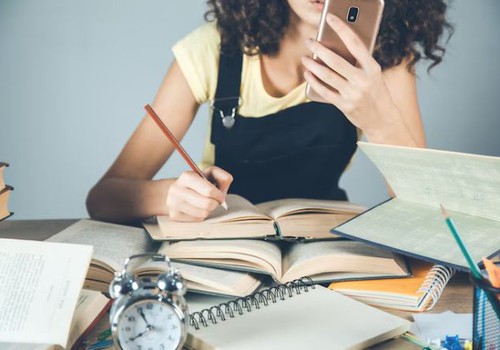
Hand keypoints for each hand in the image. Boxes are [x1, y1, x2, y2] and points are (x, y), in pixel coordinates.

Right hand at [166, 166, 232, 221]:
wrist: (179, 192)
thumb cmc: (199, 183)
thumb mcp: (210, 174)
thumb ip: (223, 177)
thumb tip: (222, 194)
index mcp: (187, 176)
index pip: (209, 191)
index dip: (218, 195)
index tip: (220, 195)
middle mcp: (177, 189)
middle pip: (207, 204)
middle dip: (215, 203)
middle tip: (215, 201)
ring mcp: (173, 203)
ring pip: (203, 213)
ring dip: (209, 210)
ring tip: (205, 204)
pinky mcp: (174, 215)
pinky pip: (197, 219)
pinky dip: (201, 215)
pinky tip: (197, 209)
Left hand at [302, 14, 398, 140]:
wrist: (383, 119)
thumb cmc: (376, 92)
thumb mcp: (374, 74)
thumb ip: (360, 63)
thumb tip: (336, 48)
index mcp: (373, 68)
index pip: (355, 43)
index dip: (342, 28)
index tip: (330, 18)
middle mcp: (363, 81)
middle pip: (336, 61)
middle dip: (319, 49)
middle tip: (309, 41)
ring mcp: (353, 94)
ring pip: (327, 76)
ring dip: (313, 65)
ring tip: (305, 58)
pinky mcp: (344, 105)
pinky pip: (324, 91)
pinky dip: (314, 81)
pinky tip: (308, 74)